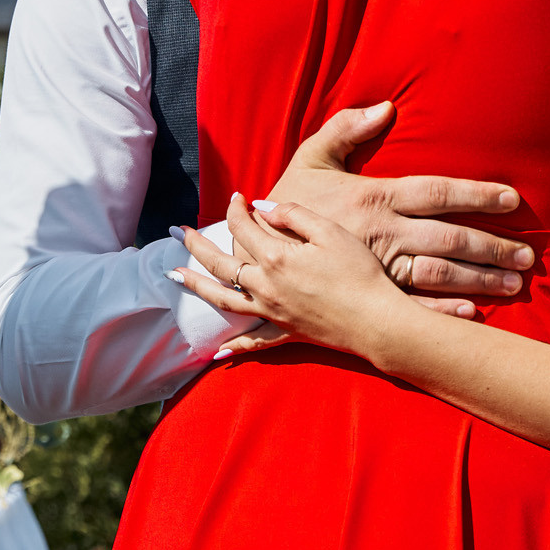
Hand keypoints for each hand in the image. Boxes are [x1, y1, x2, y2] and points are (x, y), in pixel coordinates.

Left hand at [177, 194, 429, 359]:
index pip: (243, 227)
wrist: (376, 320)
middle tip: (178, 231)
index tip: (237, 197)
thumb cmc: (358, 272)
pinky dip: (232, 346)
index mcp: (276, 257)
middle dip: (196, 244)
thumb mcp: (330, 232)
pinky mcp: (285, 332)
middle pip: (220, 263)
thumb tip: (262, 208)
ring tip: (173, 277)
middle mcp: (265, 286)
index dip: (236, 209)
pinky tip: (214, 352)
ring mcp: (272, 311)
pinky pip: (252, 341)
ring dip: (195, 286)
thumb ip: (294, 216)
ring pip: (223, 299)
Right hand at [263, 103, 531, 300]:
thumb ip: (347, 128)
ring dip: (479, 281)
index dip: (476, 196)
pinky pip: (410, 306)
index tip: (512, 201)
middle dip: (492, 247)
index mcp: (374, 197)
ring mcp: (375, 268)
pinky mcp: (365, 293)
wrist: (250, 248)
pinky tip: (473, 315)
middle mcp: (381, 234)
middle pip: (448, 239)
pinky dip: (443, 312)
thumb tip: (386, 107)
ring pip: (437, 275)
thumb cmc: (287, 200)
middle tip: (528, 256)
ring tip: (514, 284)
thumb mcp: (312, 156)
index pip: (437, 193)